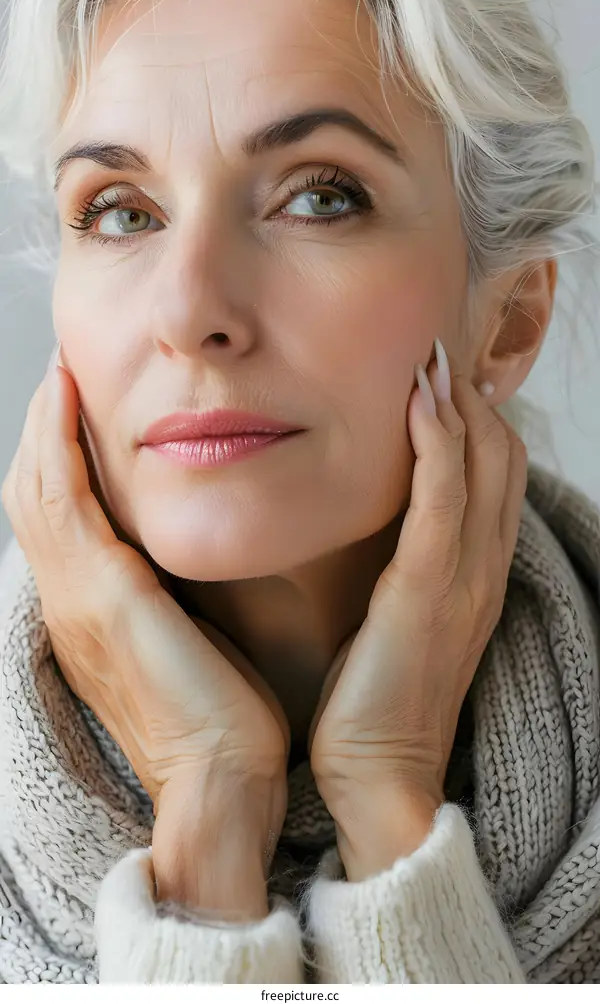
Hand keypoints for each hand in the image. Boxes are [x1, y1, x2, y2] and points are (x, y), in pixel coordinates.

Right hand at [1, 350, 290, 853]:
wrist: (222, 784)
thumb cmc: (223, 722)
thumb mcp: (187, 644)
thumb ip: (174, 596)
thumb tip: (187, 555)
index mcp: (86, 614)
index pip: (55, 516)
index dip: (57, 456)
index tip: (78, 403)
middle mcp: (65, 602)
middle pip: (32, 492)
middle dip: (44, 428)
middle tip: (63, 371)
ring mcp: (74, 598)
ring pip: (36, 485)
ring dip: (46, 423)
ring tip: (63, 371)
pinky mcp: (99, 595)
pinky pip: (62, 498)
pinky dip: (58, 443)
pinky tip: (68, 398)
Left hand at [308, 343, 527, 825]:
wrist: (379, 776)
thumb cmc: (374, 700)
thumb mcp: (398, 622)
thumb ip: (404, 570)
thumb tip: (377, 525)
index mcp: (477, 576)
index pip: (498, 475)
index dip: (478, 420)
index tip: (439, 376)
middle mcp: (484, 570)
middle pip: (501, 458)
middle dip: (472, 398)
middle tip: (434, 351)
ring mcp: (464, 580)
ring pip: (483, 467)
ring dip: (458, 405)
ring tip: (429, 357)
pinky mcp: (427, 592)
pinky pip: (444, 501)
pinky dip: (438, 445)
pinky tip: (417, 403)